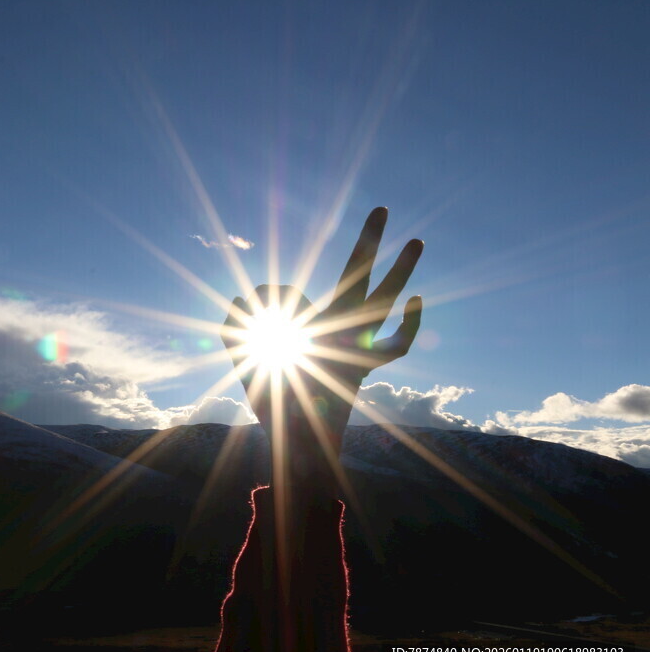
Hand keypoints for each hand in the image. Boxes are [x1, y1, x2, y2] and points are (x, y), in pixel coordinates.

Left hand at [221, 207, 423, 439]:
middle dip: (367, 243)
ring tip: (418, 239)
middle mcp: (339, 329)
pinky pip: (396, 348)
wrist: (294, 444)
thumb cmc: (273, 406)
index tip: (264, 296)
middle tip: (382, 206)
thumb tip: (239, 296)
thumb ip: (233, 327)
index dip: (282, 290)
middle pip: (357, 276)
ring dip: (399, 271)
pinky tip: (416, 300)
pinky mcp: (364, 368)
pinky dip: (410, 328)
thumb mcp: (244, 362)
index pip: (311, 289)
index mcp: (315, 323)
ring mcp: (355, 345)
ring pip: (382, 302)